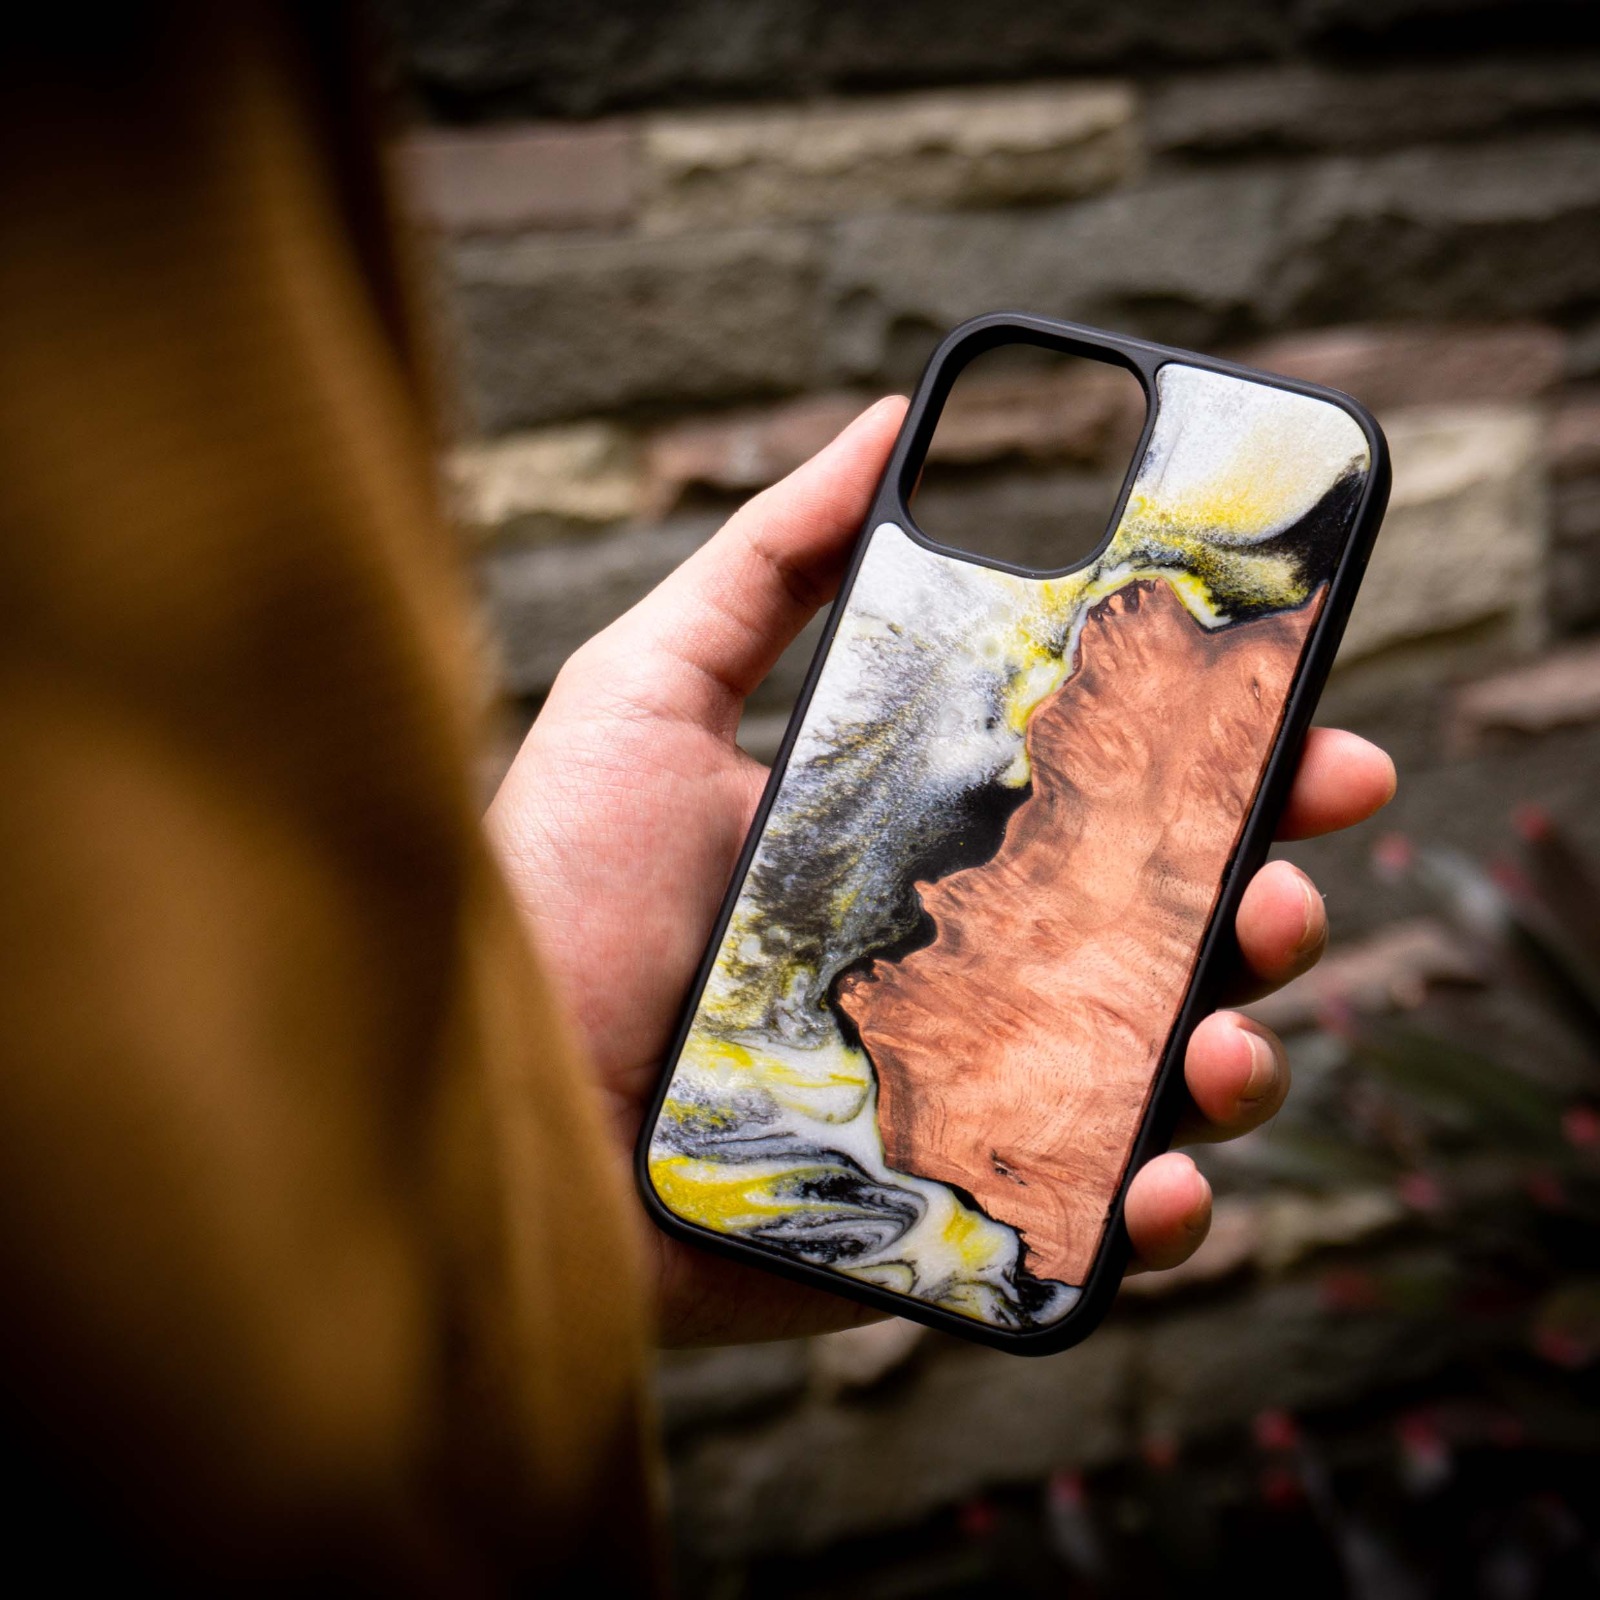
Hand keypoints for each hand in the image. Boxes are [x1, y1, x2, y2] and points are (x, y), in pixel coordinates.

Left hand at [488, 397, 1396, 1345]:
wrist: (486, 1104)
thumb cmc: (555, 892)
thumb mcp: (645, 692)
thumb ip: (768, 560)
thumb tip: (889, 417)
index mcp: (935, 846)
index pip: (1119, 800)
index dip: (1231, 762)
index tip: (1308, 723)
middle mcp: (975, 968)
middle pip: (1173, 935)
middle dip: (1269, 899)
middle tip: (1288, 880)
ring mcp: (975, 1098)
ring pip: (1163, 1075)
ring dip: (1240, 1054)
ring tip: (1225, 1035)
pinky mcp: (952, 1220)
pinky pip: (1092, 1224)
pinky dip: (1158, 1209)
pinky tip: (1156, 1179)